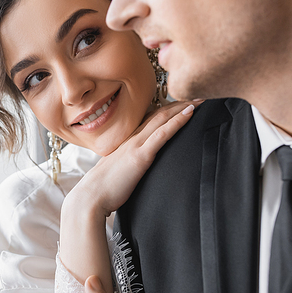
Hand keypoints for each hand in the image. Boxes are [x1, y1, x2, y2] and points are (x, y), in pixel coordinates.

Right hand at [67, 101, 194, 217]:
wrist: (90, 198)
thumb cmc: (103, 190)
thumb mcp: (118, 173)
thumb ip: (128, 167)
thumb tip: (134, 171)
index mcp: (126, 142)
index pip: (149, 120)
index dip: (166, 110)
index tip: (181, 104)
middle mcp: (131, 138)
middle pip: (158, 114)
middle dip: (179, 103)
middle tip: (197, 94)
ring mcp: (136, 145)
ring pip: (162, 118)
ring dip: (183, 106)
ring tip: (201, 98)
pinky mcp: (141, 156)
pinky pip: (162, 133)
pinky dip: (178, 121)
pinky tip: (191, 112)